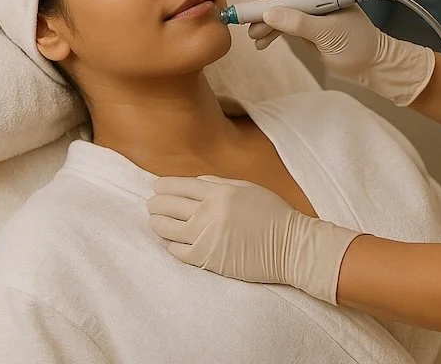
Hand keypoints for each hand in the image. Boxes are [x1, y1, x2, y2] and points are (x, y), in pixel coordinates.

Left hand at [147, 176, 360, 303]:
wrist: (289, 245)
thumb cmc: (272, 213)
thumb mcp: (248, 187)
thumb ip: (219, 183)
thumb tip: (194, 182)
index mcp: (219, 192)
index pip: (181, 186)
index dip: (164, 186)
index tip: (156, 186)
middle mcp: (209, 213)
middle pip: (169, 206)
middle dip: (156, 203)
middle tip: (152, 204)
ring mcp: (206, 237)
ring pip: (168, 229)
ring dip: (157, 223)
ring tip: (155, 221)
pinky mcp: (207, 259)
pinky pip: (178, 251)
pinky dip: (170, 245)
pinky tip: (170, 241)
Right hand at [248, 0, 435, 105]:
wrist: (370, 64)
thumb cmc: (358, 44)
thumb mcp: (329, 33)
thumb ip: (300, 23)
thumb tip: (270, 14)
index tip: (253, 3)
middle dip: (264, 8)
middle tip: (246, 22)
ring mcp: (309, 6)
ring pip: (278, 8)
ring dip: (264, 22)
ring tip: (254, 37)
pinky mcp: (304, 21)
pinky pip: (282, 22)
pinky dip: (271, 31)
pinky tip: (262, 43)